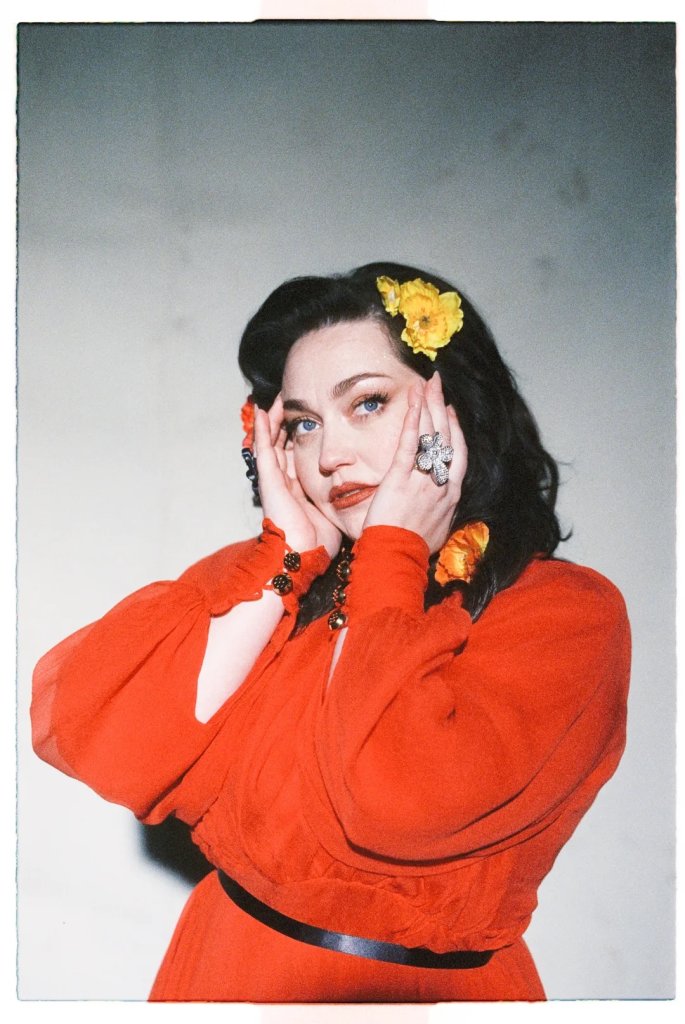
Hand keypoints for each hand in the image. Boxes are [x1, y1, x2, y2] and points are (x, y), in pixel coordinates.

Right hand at [253, 395, 341, 557]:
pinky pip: (263, 448)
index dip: (303, 436)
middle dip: (287, 422)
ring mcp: (274, 479)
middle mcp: (285, 481)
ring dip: (274, 419)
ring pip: (272, 441)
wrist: (303, 554)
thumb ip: (343, 496)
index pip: (298, 455)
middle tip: (292, 401)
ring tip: (277, 399)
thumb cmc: (319, 540)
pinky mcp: (268, 479)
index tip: (312, 417)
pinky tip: (262, 411)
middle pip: (283, 443)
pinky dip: (261, 429)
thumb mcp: (335, 510)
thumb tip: (363, 484)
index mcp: (299, 488)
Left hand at [362, 373, 466, 553]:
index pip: (459, 455)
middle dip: (442, 407)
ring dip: (428, 405)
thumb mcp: (436, 530)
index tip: (451, 412)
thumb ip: (439, 512)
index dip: (455, 430)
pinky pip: (408, 443)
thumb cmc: (412, 550)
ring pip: (429, 435)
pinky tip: (413, 400)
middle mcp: (441, 484)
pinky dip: (411, 419)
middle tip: (438, 385)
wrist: (396, 559)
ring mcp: (422, 479)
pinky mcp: (400, 478)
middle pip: (446, 437)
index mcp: (451, 496)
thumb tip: (438, 507)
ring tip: (426, 383)